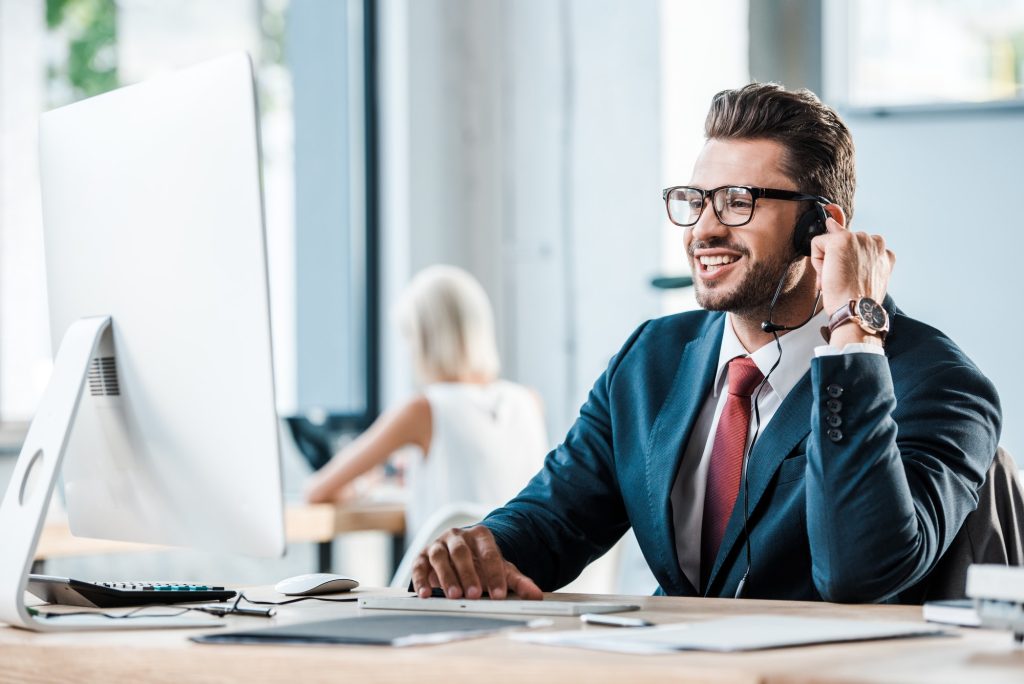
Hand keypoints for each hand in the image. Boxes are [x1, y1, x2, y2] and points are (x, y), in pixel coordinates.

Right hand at [410, 525, 542, 599]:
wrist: (459, 557)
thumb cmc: (481, 564)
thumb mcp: (501, 570)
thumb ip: (518, 581)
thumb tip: (537, 595)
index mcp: (480, 535)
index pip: (488, 552)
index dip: (494, 573)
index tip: (499, 594)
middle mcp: (457, 536)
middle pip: (461, 552)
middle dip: (468, 574)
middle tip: (475, 595)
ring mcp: (438, 544)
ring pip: (439, 556)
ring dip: (446, 577)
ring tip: (454, 596)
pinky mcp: (422, 556)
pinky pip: (419, 566)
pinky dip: (421, 580)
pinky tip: (426, 594)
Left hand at [810, 217, 894, 315]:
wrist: (856, 310)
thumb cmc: (858, 299)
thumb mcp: (864, 276)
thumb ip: (857, 252)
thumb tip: (831, 221)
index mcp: (884, 253)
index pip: (859, 246)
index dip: (849, 262)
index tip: (850, 275)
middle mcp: (875, 242)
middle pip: (843, 244)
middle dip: (838, 261)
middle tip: (843, 280)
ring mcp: (859, 238)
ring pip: (830, 243)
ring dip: (827, 261)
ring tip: (837, 278)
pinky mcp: (842, 240)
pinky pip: (817, 243)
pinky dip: (817, 261)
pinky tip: (828, 274)